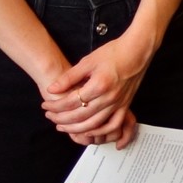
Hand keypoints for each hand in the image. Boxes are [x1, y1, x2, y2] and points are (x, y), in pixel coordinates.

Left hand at [40, 28, 154, 140]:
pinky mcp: (125, 106)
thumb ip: (69, 77)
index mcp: (98, 85)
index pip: (71, 101)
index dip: (55, 105)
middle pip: (80, 116)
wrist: (137, 51)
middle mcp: (109, 97)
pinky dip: (100, 131)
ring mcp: (118, 103)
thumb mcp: (88, 61)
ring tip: (63, 126)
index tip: (45, 104)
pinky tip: (88, 131)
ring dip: (76, 129)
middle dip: (61, 118)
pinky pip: (113, 125)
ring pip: (94, 124)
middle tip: (49, 116)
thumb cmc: (113, 53)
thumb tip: (52, 88)